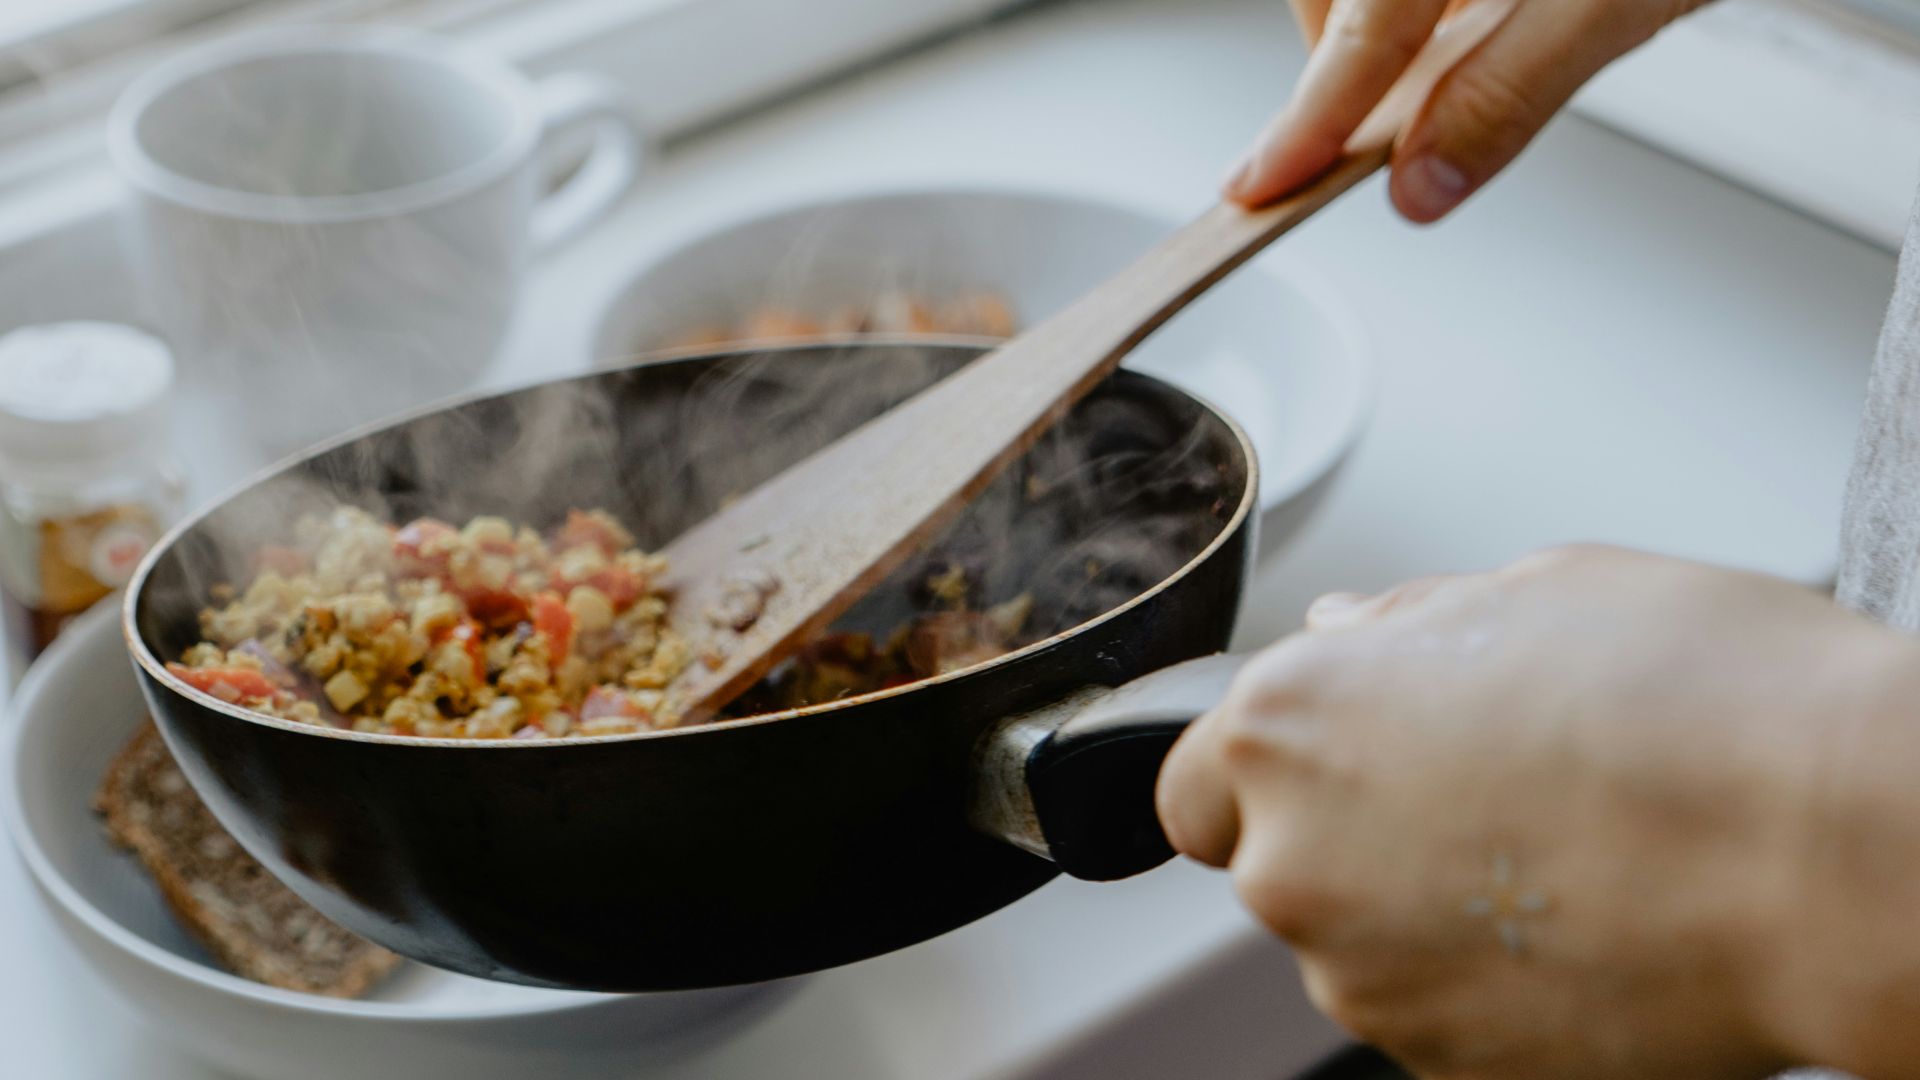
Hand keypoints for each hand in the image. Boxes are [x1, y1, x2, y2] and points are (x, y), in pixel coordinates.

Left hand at [1157, 546, 1919, 1077]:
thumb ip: (1405, 625)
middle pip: (1280, 866)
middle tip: (1488, 798)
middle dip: (1355, 837)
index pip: (1194, 785)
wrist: (1826, 847)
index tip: (1334, 768)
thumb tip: (1350, 633)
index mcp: (1287, 724)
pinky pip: (1439, 1015)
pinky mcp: (1448, 1066)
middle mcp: (1294, 862)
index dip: (1264, 776)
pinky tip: (1588, 926)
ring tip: (1564, 857)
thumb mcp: (1536, 589)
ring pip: (1361, 946)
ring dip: (1425, 912)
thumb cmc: (1699, 698)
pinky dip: (1490, 984)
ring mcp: (1366, 980)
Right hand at [1226, 0, 1708, 220]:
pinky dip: (1409, 0)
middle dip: (1359, 56)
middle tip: (1414, 103)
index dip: (1311, 115)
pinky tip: (1474, 1)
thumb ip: (1509, 93)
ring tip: (1479, 22)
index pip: (1361, 26)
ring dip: (1384, 22)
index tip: (1262, 184)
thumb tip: (1421, 184)